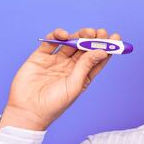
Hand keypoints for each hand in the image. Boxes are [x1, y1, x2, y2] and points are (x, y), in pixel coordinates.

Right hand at [0, 28, 119, 130]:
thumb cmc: (54, 104)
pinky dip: (57, 35)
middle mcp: (71, 67)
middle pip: (85, 49)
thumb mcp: (74, 85)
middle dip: (94, 39)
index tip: (115, 38)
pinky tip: (65, 35)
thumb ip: (86, 66)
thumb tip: (102, 51)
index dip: (106, 48)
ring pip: (70, 43)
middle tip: (101, 32)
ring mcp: (56, 61)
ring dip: (79, 35)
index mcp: (82, 76)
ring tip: (87, 32)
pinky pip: (51, 42)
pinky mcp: (40, 57)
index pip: (97, 59)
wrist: (28, 111)